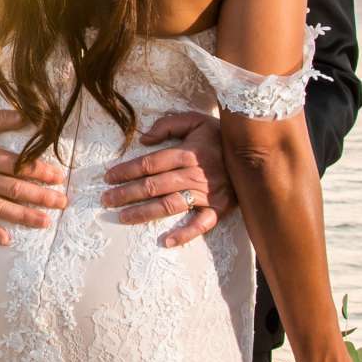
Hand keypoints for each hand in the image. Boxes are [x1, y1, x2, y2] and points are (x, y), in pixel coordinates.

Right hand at [0, 107, 66, 247]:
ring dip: (24, 216)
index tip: (59, 177)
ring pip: (0, 208)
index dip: (40, 172)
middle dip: (41, 197)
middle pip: (14, 189)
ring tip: (45, 222)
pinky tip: (6, 240)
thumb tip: (27, 116)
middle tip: (62, 202)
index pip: (18, 166)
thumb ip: (0, 117)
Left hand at [102, 111, 232, 248]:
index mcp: (187, 152)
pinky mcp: (219, 208)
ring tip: (122, 217)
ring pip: (169, 205)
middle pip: (153, 186)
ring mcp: (207, 193)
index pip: (149, 164)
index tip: (108, 177)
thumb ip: (168, 124)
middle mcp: (194, 174)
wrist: (255, 151)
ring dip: (143, 213)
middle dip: (126, 193)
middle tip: (106, 200)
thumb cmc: (219, 136)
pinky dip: (184, 234)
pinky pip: (201, 224)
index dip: (126, 171)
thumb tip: (143, 139)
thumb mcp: (195, 120)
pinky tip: (165, 242)